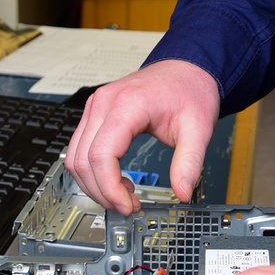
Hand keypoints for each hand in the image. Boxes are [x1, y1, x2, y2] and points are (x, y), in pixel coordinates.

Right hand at [64, 60, 219, 213]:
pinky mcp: (95, 112)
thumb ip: (189, 162)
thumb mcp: (198, 128)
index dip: (110, 188)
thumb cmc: (189, 90)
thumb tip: (182, 192)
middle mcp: (104, 103)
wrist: (186, 68)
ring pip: (75, 156)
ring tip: (123, 194)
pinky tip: (116, 178)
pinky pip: (80, 147)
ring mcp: (96, 106)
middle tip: (127, 206)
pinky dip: (92, 170)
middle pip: (83, 160)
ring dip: (93, 184)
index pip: (102, 155)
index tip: (129, 205)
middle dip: (102, 192)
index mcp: (128, 104)